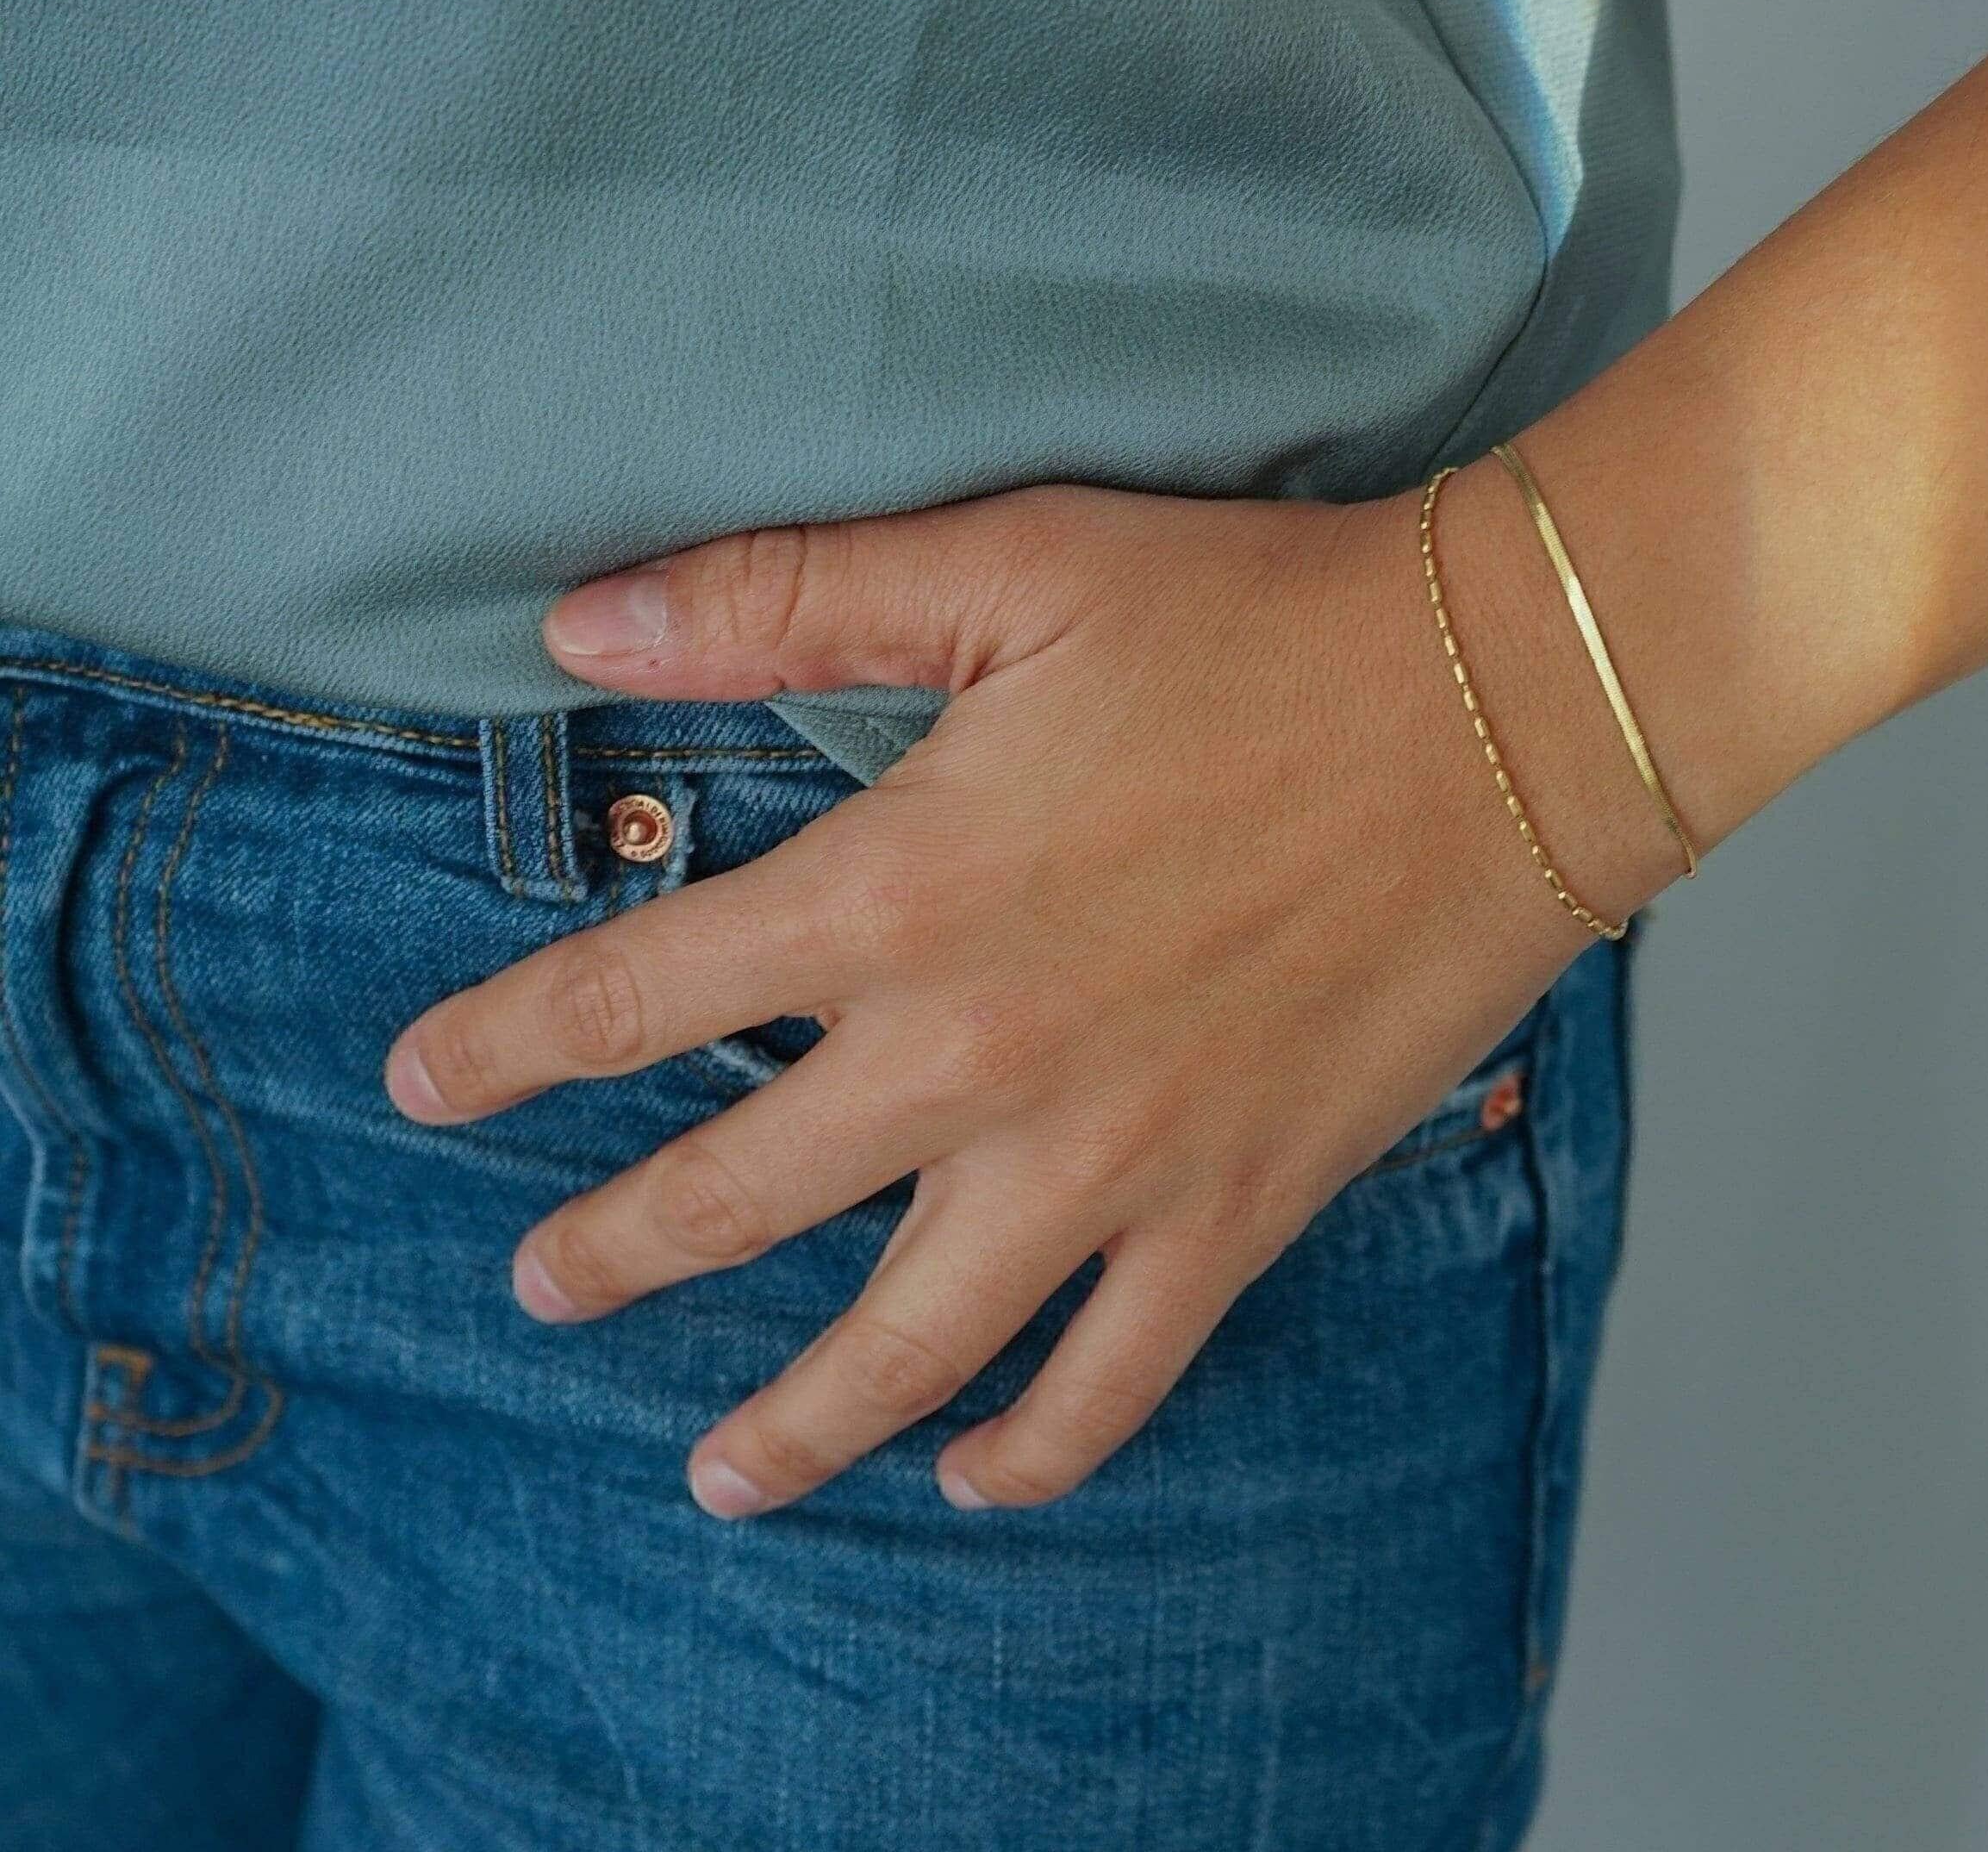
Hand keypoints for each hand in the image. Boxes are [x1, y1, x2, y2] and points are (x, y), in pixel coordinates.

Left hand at [382, 475, 1655, 1516]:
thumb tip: (572, 624)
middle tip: (543, 1286)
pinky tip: (975, 1476)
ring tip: (717, 1473)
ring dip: (789, 1425)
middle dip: (610, 1254)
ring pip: (904, 1349)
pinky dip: (1034, 1451)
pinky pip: (1110, 1382)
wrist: (1508, 711)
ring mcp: (1108, 1161)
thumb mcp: (1009, 566)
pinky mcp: (1232, 1211)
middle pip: (733, 1201)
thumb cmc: (1263, 623)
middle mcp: (977, 1057)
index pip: (636, 999)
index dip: (507, 1046)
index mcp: (901, 892)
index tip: (423, 1085)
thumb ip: (780, 598)